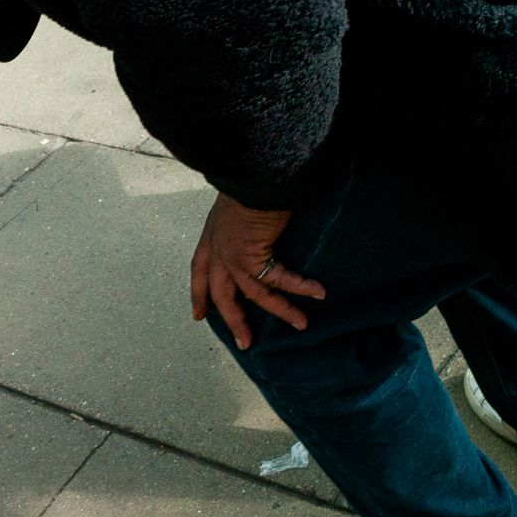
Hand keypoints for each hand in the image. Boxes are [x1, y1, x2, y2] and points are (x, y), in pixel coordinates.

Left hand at [190, 191, 324, 349]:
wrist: (252, 173)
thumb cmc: (249, 181)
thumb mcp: (236, 202)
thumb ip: (240, 220)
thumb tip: (256, 223)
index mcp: (209, 237)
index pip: (199, 271)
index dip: (198, 294)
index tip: (198, 314)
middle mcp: (217, 251)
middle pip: (222, 296)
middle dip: (234, 320)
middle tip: (245, 342)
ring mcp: (232, 259)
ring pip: (255, 296)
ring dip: (281, 310)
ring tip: (301, 324)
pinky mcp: (251, 260)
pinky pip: (279, 281)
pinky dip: (300, 287)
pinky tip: (318, 292)